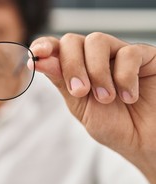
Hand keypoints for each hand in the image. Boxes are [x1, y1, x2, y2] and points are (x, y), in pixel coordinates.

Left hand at [30, 32, 155, 183]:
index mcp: (76, 69)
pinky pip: (128, 52)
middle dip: (71, 65)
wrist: (147, 143)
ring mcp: (119, 54)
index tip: (37, 55)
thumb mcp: (80, 106)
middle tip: (80, 92)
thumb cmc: (115, 126)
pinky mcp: (145, 57)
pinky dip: (124, 77)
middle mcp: (95, 58)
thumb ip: (62, 81)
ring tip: (107, 98)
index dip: (43, 46)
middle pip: (72, 41)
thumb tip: (39, 60)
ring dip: (96, 71)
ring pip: (97, 40)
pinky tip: (129, 96)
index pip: (56, 48)